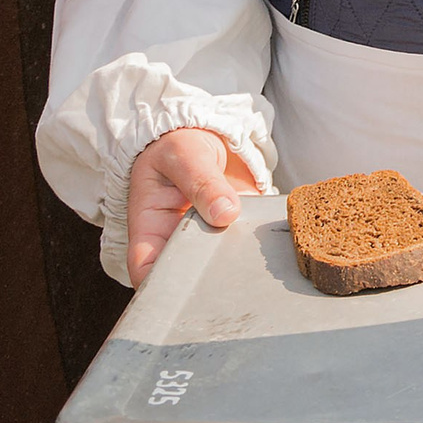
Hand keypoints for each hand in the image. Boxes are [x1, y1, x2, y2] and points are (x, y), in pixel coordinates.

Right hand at [127, 127, 259, 285]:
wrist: (206, 133)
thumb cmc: (177, 145)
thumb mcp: (184, 156)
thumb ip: (202, 183)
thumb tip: (226, 213)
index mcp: (151, 226)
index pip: (145, 268)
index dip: (158, 285)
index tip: (183, 289)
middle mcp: (179, 238)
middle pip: (188, 272)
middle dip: (207, 276)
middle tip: (229, 269)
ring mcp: (210, 235)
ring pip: (222, 260)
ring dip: (239, 260)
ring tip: (255, 256)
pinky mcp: (238, 227)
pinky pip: (249, 241)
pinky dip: (262, 243)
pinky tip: (277, 238)